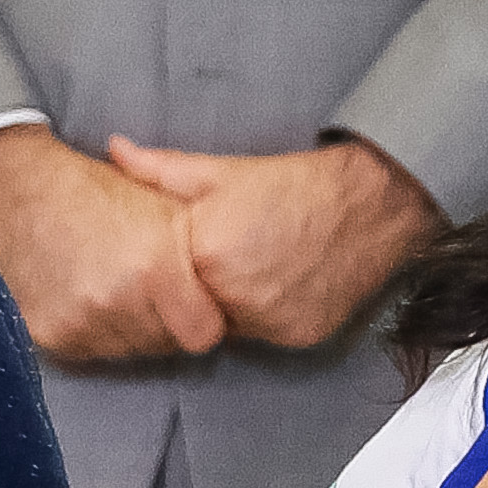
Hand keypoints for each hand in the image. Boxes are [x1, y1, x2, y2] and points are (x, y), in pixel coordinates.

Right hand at [0, 126, 225, 361]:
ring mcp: (80, 323)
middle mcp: (118, 301)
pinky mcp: (51, 336)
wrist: (19, 189)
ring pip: (129, 350)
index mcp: (154, 266)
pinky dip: (96, 329)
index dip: (202, 317)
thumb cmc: (96, 190)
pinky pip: (93, 349)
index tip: (192, 301)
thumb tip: (229, 284)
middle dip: (165, 320)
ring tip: (115, 285)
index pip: (203, 334)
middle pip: (165, 343)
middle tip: (148, 287)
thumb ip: (200, 247)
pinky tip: (88, 293)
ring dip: (129, 327)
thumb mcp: (160, 202)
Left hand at [107, 136, 445, 351]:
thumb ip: (161, 169)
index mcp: (209, 253)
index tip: (191, 249)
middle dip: (204, 285)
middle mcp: (237, 296)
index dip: (176, 263)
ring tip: (256, 267)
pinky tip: (282, 283)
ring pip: (230, 324)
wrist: (373, 202)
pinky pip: (267, 334)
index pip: (167, 277)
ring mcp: (270, 322)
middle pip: (197, 304)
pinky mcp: (298, 337)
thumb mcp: (224, 170)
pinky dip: (268, 315)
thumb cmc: (295, 184)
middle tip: (226, 257)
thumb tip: (114, 150)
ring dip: (234, 304)